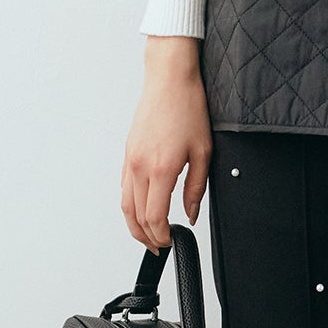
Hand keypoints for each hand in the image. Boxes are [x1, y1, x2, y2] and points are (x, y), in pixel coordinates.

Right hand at [120, 53, 211, 251]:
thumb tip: (190, 213)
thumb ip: (196, 188)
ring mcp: (130, 160)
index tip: (170, 241)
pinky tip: (140, 209)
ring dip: (134, 224)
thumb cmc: (188, 108)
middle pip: (135, 216)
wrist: (170, 80)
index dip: (161, 236)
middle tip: (159, 246)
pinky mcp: (127, 153)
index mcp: (161, 169)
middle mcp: (139, 167)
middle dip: (146, 237)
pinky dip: (129, 205)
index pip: (154, 216)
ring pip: (124, 204)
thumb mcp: (203, 152)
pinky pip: (123, 187)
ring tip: (147, 235)